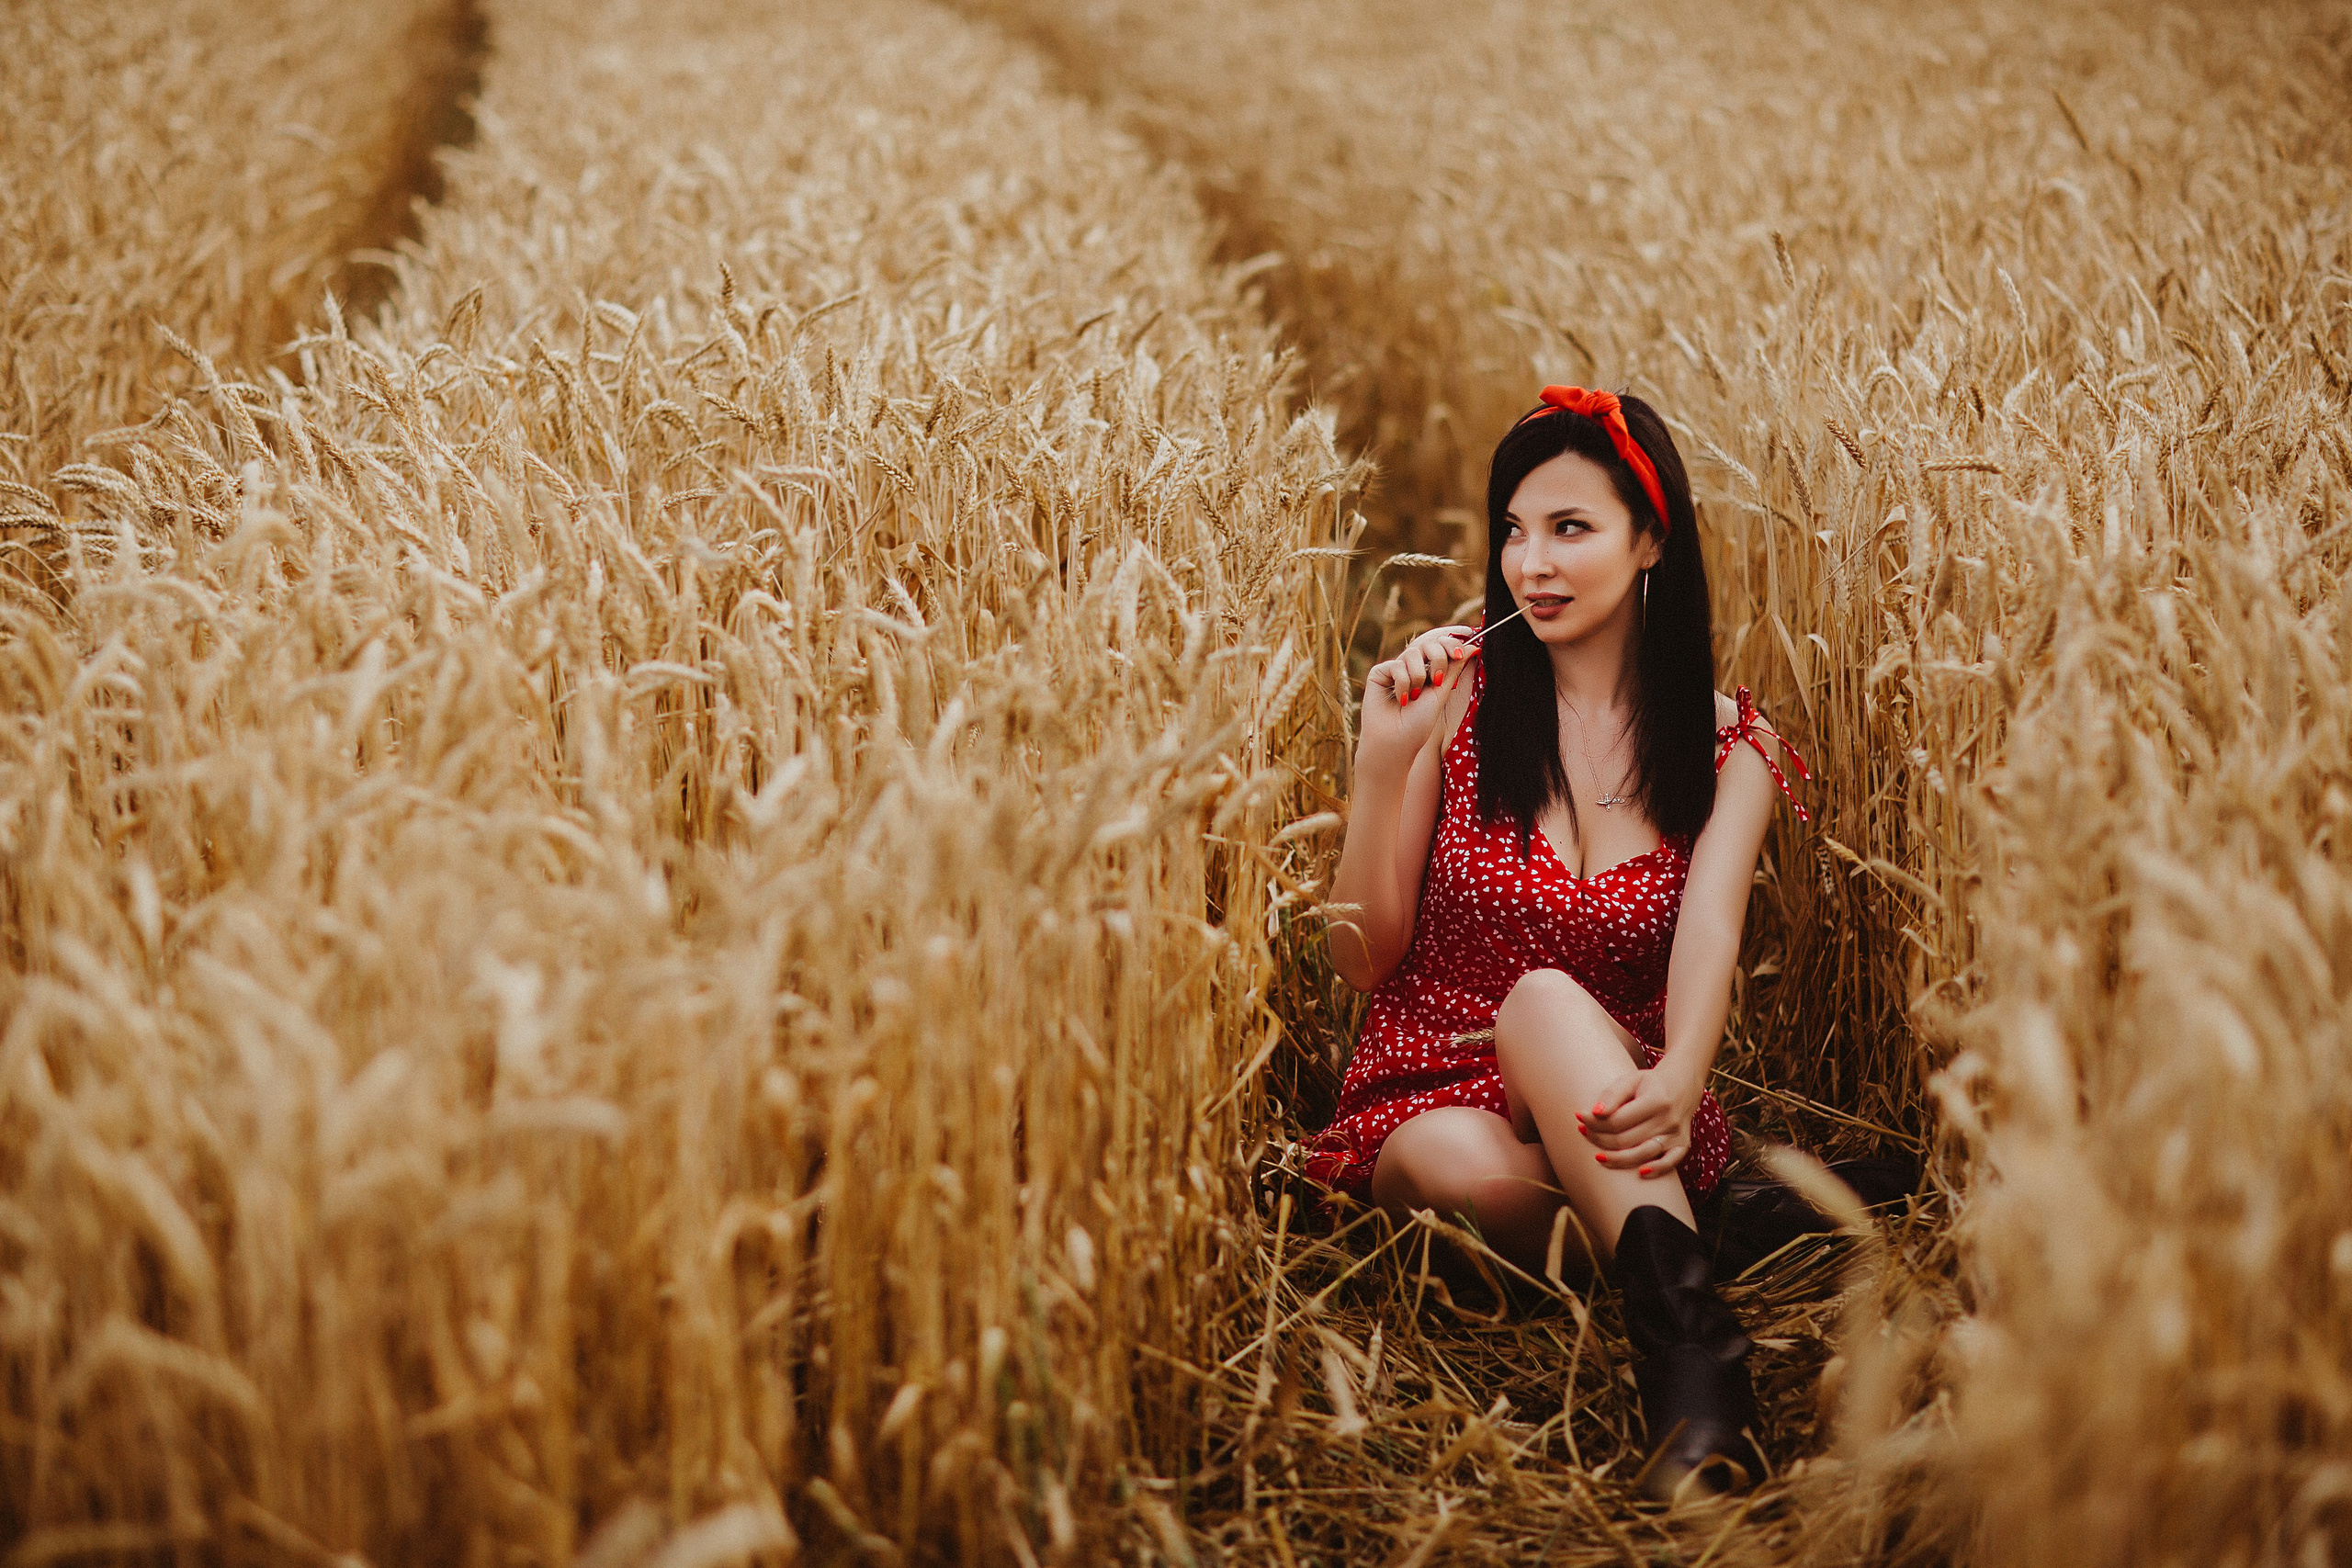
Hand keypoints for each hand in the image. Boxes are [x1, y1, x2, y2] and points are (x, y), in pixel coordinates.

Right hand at [1361, 624, 1478, 755]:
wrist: (1396, 742)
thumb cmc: (1418, 724)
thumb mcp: (1441, 693)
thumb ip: (1454, 668)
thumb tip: (1474, 646)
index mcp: (1429, 672)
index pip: (1441, 647)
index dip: (1452, 642)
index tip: (1464, 645)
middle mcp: (1412, 668)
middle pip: (1428, 644)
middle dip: (1439, 658)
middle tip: (1438, 680)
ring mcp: (1394, 670)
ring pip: (1412, 654)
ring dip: (1419, 677)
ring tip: (1414, 698)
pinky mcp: (1379, 673)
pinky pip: (1396, 665)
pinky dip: (1402, 683)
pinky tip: (1400, 700)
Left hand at [1577, 1063, 1702, 1178]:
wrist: (1683, 1084)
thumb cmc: (1650, 1083)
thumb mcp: (1631, 1080)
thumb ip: (1612, 1094)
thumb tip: (1594, 1112)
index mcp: (1655, 1100)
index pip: (1618, 1120)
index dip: (1595, 1122)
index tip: (1580, 1117)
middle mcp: (1667, 1119)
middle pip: (1626, 1140)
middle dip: (1600, 1139)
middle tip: (1584, 1132)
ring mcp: (1676, 1134)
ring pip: (1642, 1154)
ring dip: (1617, 1159)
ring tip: (1598, 1156)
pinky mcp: (1682, 1144)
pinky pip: (1669, 1163)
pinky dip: (1655, 1170)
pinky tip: (1639, 1173)